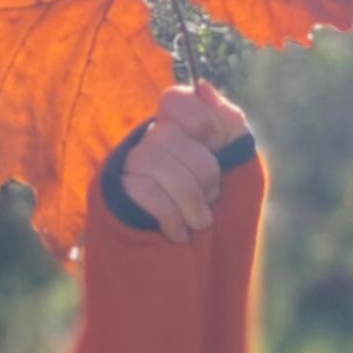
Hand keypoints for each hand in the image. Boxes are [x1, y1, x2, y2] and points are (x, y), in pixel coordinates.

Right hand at [119, 78, 249, 244]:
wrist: (199, 266)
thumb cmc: (218, 211)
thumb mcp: (236, 166)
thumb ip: (228, 124)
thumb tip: (202, 86)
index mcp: (178, 129)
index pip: (174, 99)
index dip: (201, 121)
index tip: (216, 147)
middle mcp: (147, 143)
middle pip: (167, 134)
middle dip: (202, 171)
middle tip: (212, 197)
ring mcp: (128, 169)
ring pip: (152, 161)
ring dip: (188, 197)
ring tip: (200, 222)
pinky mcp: (115, 197)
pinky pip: (141, 191)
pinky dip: (169, 215)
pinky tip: (178, 232)